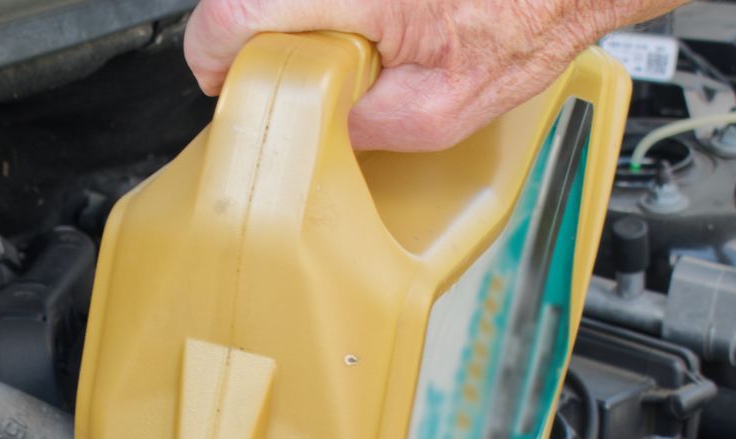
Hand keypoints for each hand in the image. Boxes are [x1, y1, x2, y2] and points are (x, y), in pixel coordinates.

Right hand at [184, 0, 676, 150]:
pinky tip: (376, 22)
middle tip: (310, 72)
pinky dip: (325, 11)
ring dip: (295, 20)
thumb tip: (307, 129)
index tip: (233, 84)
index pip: (227, 15)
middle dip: (261, 43)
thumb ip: (355, 125)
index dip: (215, 59)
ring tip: (355, 43)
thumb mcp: (435, 114)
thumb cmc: (520, 22)